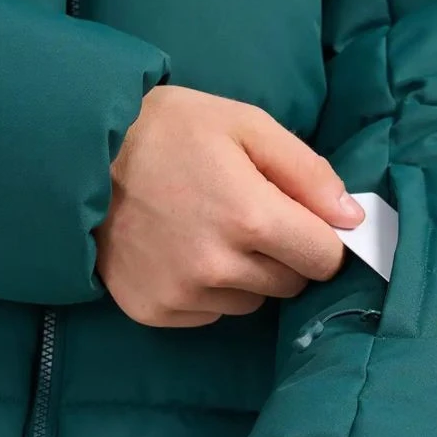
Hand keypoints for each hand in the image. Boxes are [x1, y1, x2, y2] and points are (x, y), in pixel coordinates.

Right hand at [96, 86, 363, 326]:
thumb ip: (306, 170)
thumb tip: (353, 219)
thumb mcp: (244, 125)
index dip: (317, 236)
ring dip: (242, 273)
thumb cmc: (169, 130)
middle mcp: (219, 267)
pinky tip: (177, 250)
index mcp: (251, 218)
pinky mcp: (152, 309)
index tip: (296, 217)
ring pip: (249, 301)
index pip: (325, 259)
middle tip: (242, 213)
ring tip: (204, 229)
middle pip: (290, 284)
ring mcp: (182, 293)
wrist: (83, 153)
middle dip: (280, 253)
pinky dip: (205, 288)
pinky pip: (207, 312)